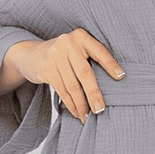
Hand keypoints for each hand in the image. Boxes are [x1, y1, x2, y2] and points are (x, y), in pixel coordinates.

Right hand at [3, 29, 125, 122]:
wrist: (33, 54)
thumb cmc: (65, 55)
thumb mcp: (78, 49)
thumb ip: (91, 58)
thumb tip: (115, 82)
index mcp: (81, 36)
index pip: (99, 52)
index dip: (111, 65)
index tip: (121, 77)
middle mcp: (68, 43)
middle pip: (85, 73)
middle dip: (93, 94)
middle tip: (100, 110)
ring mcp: (55, 56)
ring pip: (72, 85)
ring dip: (81, 104)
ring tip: (87, 117)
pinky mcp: (46, 69)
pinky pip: (62, 91)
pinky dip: (71, 104)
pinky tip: (77, 112)